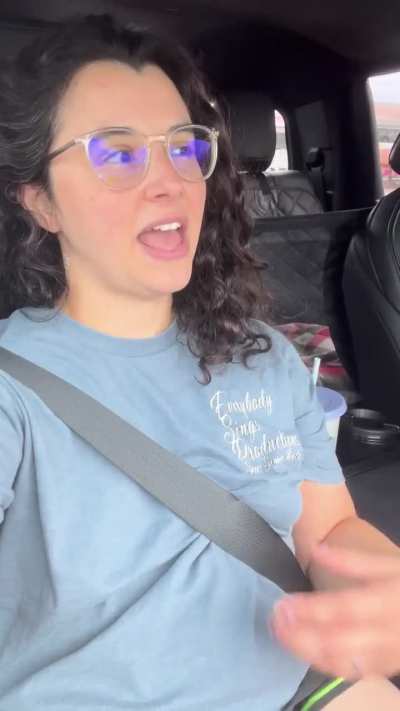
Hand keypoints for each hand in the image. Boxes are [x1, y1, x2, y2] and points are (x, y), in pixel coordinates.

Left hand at [268, 543, 399, 679]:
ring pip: (343, 661)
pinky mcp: (388, 666)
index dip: (309, 610)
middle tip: (274, 621)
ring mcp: (388, 654)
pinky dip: (327, 664)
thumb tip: (316, 549)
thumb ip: (352, 560)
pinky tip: (307, 652)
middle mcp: (387, 632)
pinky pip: (354, 672)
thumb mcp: (390, 564)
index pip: (342, 608)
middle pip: (338, 640)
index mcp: (386, 600)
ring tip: (283, 636)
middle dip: (301, 633)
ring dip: (308, 651)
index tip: (282, 603)